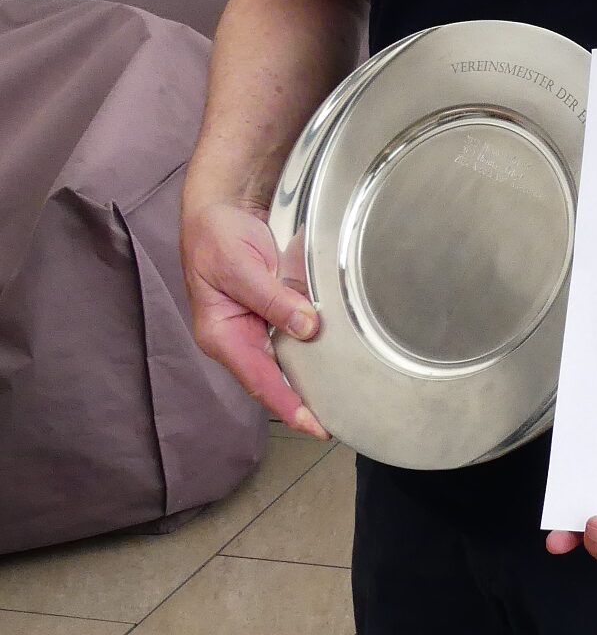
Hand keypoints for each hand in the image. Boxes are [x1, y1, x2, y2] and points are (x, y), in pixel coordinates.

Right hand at [180, 200, 327, 435]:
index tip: (314, 427)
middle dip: (304, 402)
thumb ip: (272, 299)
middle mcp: (239, 337)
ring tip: (342, 399)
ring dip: (312, 377)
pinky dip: (314, 347)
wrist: (222, 207)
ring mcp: (256, 326)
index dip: (288, 406)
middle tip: (338, 421)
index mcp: (221, 335)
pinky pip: (295, 336)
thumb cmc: (216, 236)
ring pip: (288, 360)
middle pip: (275, 379)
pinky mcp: (272, 312)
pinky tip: (336, 358)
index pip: (259, 381)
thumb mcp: (239, 266)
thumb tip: (306, 327)